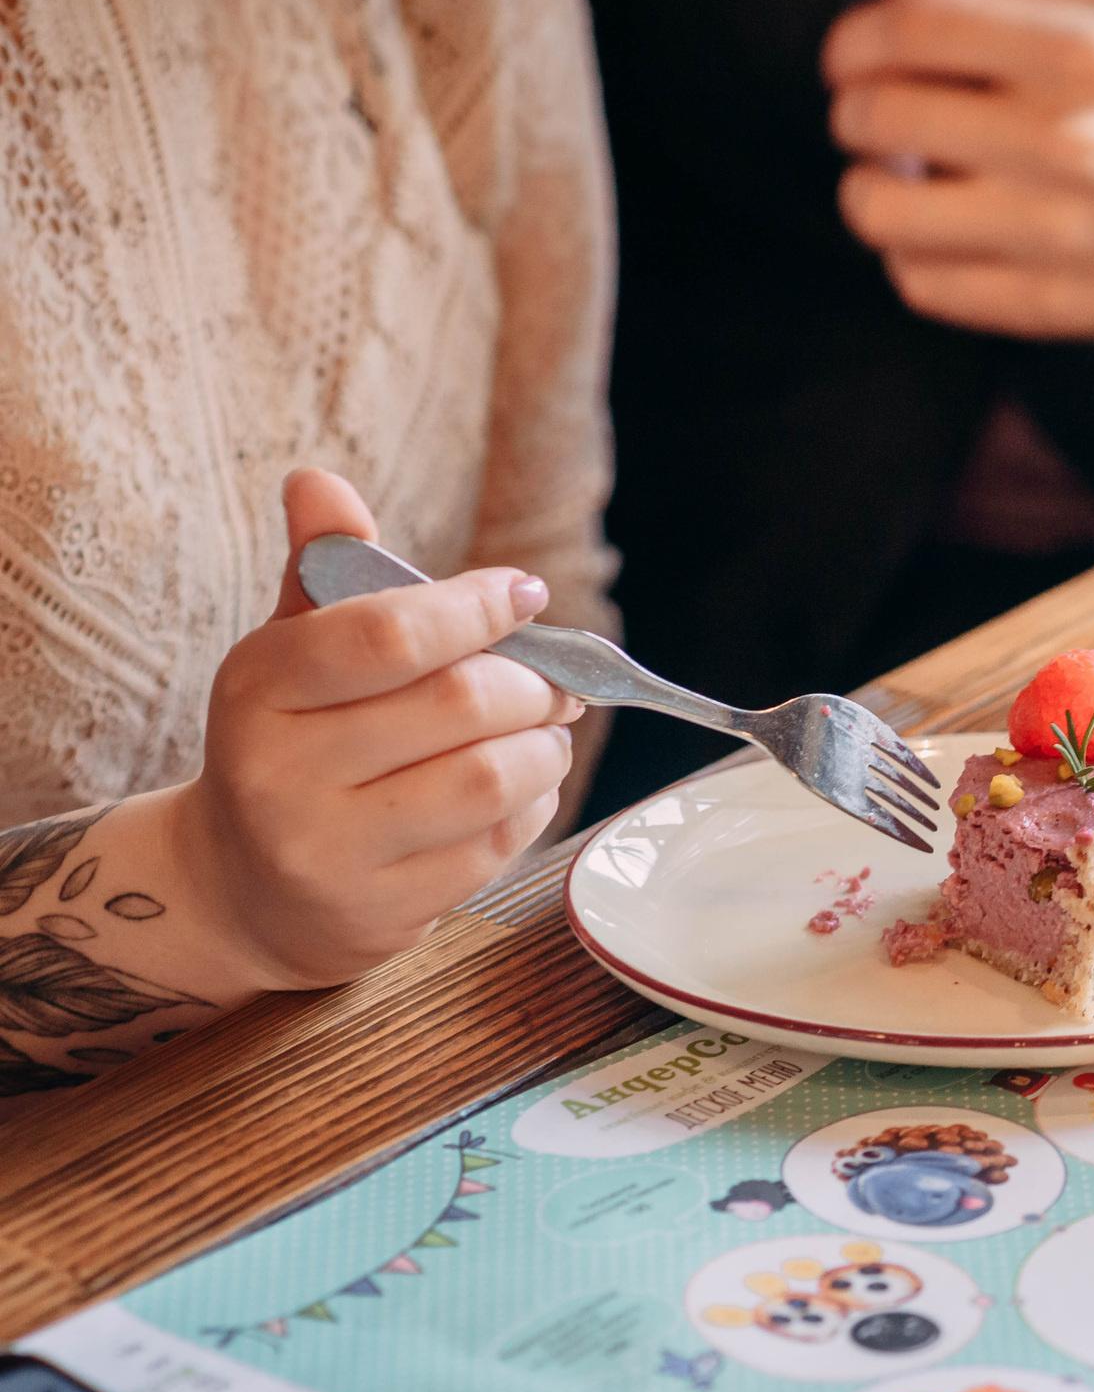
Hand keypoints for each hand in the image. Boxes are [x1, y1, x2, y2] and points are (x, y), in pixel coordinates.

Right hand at [168, 470, 582, 988]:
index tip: (524, 596)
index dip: (477, 607)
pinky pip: (498, 843)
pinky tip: (522, 787)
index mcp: (259, 687)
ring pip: (491, 778)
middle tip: (554, 679)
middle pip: (460, 704)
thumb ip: (324, 569)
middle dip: (532, 682)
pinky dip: (534, 803)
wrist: (240, 887)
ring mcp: (330, 851)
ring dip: (545, 746)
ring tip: (545, 731)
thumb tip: (319, 479)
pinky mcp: (381, 912)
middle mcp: (281, 772)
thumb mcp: (292, 653)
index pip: (389, 633)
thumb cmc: (293, 743)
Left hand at [821, 0, 1093, 341]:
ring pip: (881, 213)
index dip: (853, 42)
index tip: (857, 57)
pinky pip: (927, 287)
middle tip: (884, 116)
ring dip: (872, 189)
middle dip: (858, 111)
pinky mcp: (1062, 306)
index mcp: (1077, 50)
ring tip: (908, 178)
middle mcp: (1065, 141)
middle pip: (875, 117)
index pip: (899, 33)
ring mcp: (1061, 233)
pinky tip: (949, 233)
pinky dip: (915, 257)